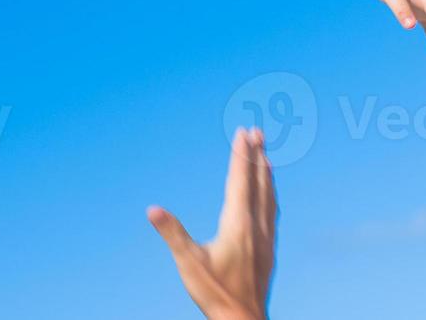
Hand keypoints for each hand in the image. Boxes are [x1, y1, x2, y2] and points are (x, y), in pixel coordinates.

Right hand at [148, 128, 277, 319]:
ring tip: (266, 157)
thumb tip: (153, 210)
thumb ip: (172, 234)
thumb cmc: (215, 293)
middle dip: (257, 156)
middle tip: (258, 132)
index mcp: (238, 224)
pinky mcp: (269, 251)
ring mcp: (266, 239)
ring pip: (269, 197)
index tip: (244, 132)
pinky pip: (272, 213)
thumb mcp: (188, 263)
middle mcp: (256, 227)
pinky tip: (269, 198)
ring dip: (267, 174)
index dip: (241, 155)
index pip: (240, 181)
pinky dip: (271, 196)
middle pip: (259, 183)